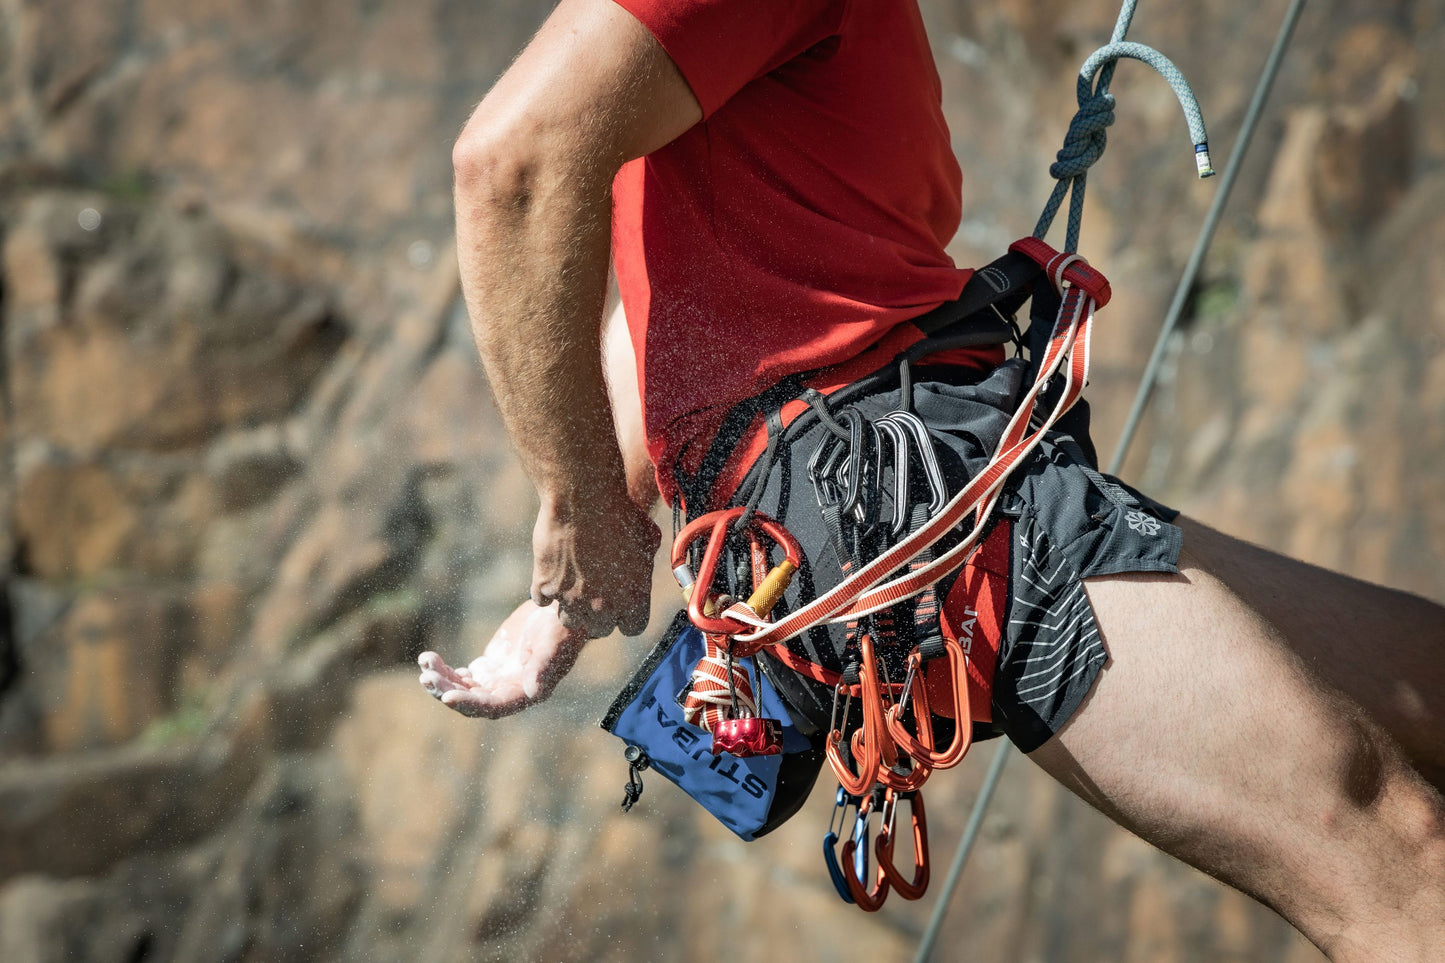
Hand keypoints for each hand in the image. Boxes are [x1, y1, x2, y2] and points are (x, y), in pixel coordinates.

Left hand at [417, 599, 585, 717]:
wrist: (559, 610)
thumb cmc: (562, 626)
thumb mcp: (554, 642)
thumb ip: (543, 667)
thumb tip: (533, 692)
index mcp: (526, 693)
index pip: (493, 706)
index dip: (470, 704)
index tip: (447, 697)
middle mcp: (509, 692)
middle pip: (472, 701)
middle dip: (447, 691)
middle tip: (427, 677)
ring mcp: (496, 680)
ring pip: (462, 689)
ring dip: (441, 680)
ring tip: (425, 663)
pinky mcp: (489, 666)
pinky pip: (461, 676)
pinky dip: (444, 670)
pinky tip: (429, 659)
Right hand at [531, 487, 658, 637]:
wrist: (583, 500)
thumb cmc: (620, 514)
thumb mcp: (648, 538)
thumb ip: (646, 561)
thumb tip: (643, 564)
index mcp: (633, 599)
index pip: (633, 628)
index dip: (627, 616)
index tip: (622, 604)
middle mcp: (602, 608)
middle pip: (600, 630)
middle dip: (599, 614)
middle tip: (596, 592)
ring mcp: (571, 600)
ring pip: (570, 621)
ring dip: (573, 606)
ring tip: (574, 584)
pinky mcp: (545, 587)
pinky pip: (543, 600)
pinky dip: (546, 590)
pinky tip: (553, 571)